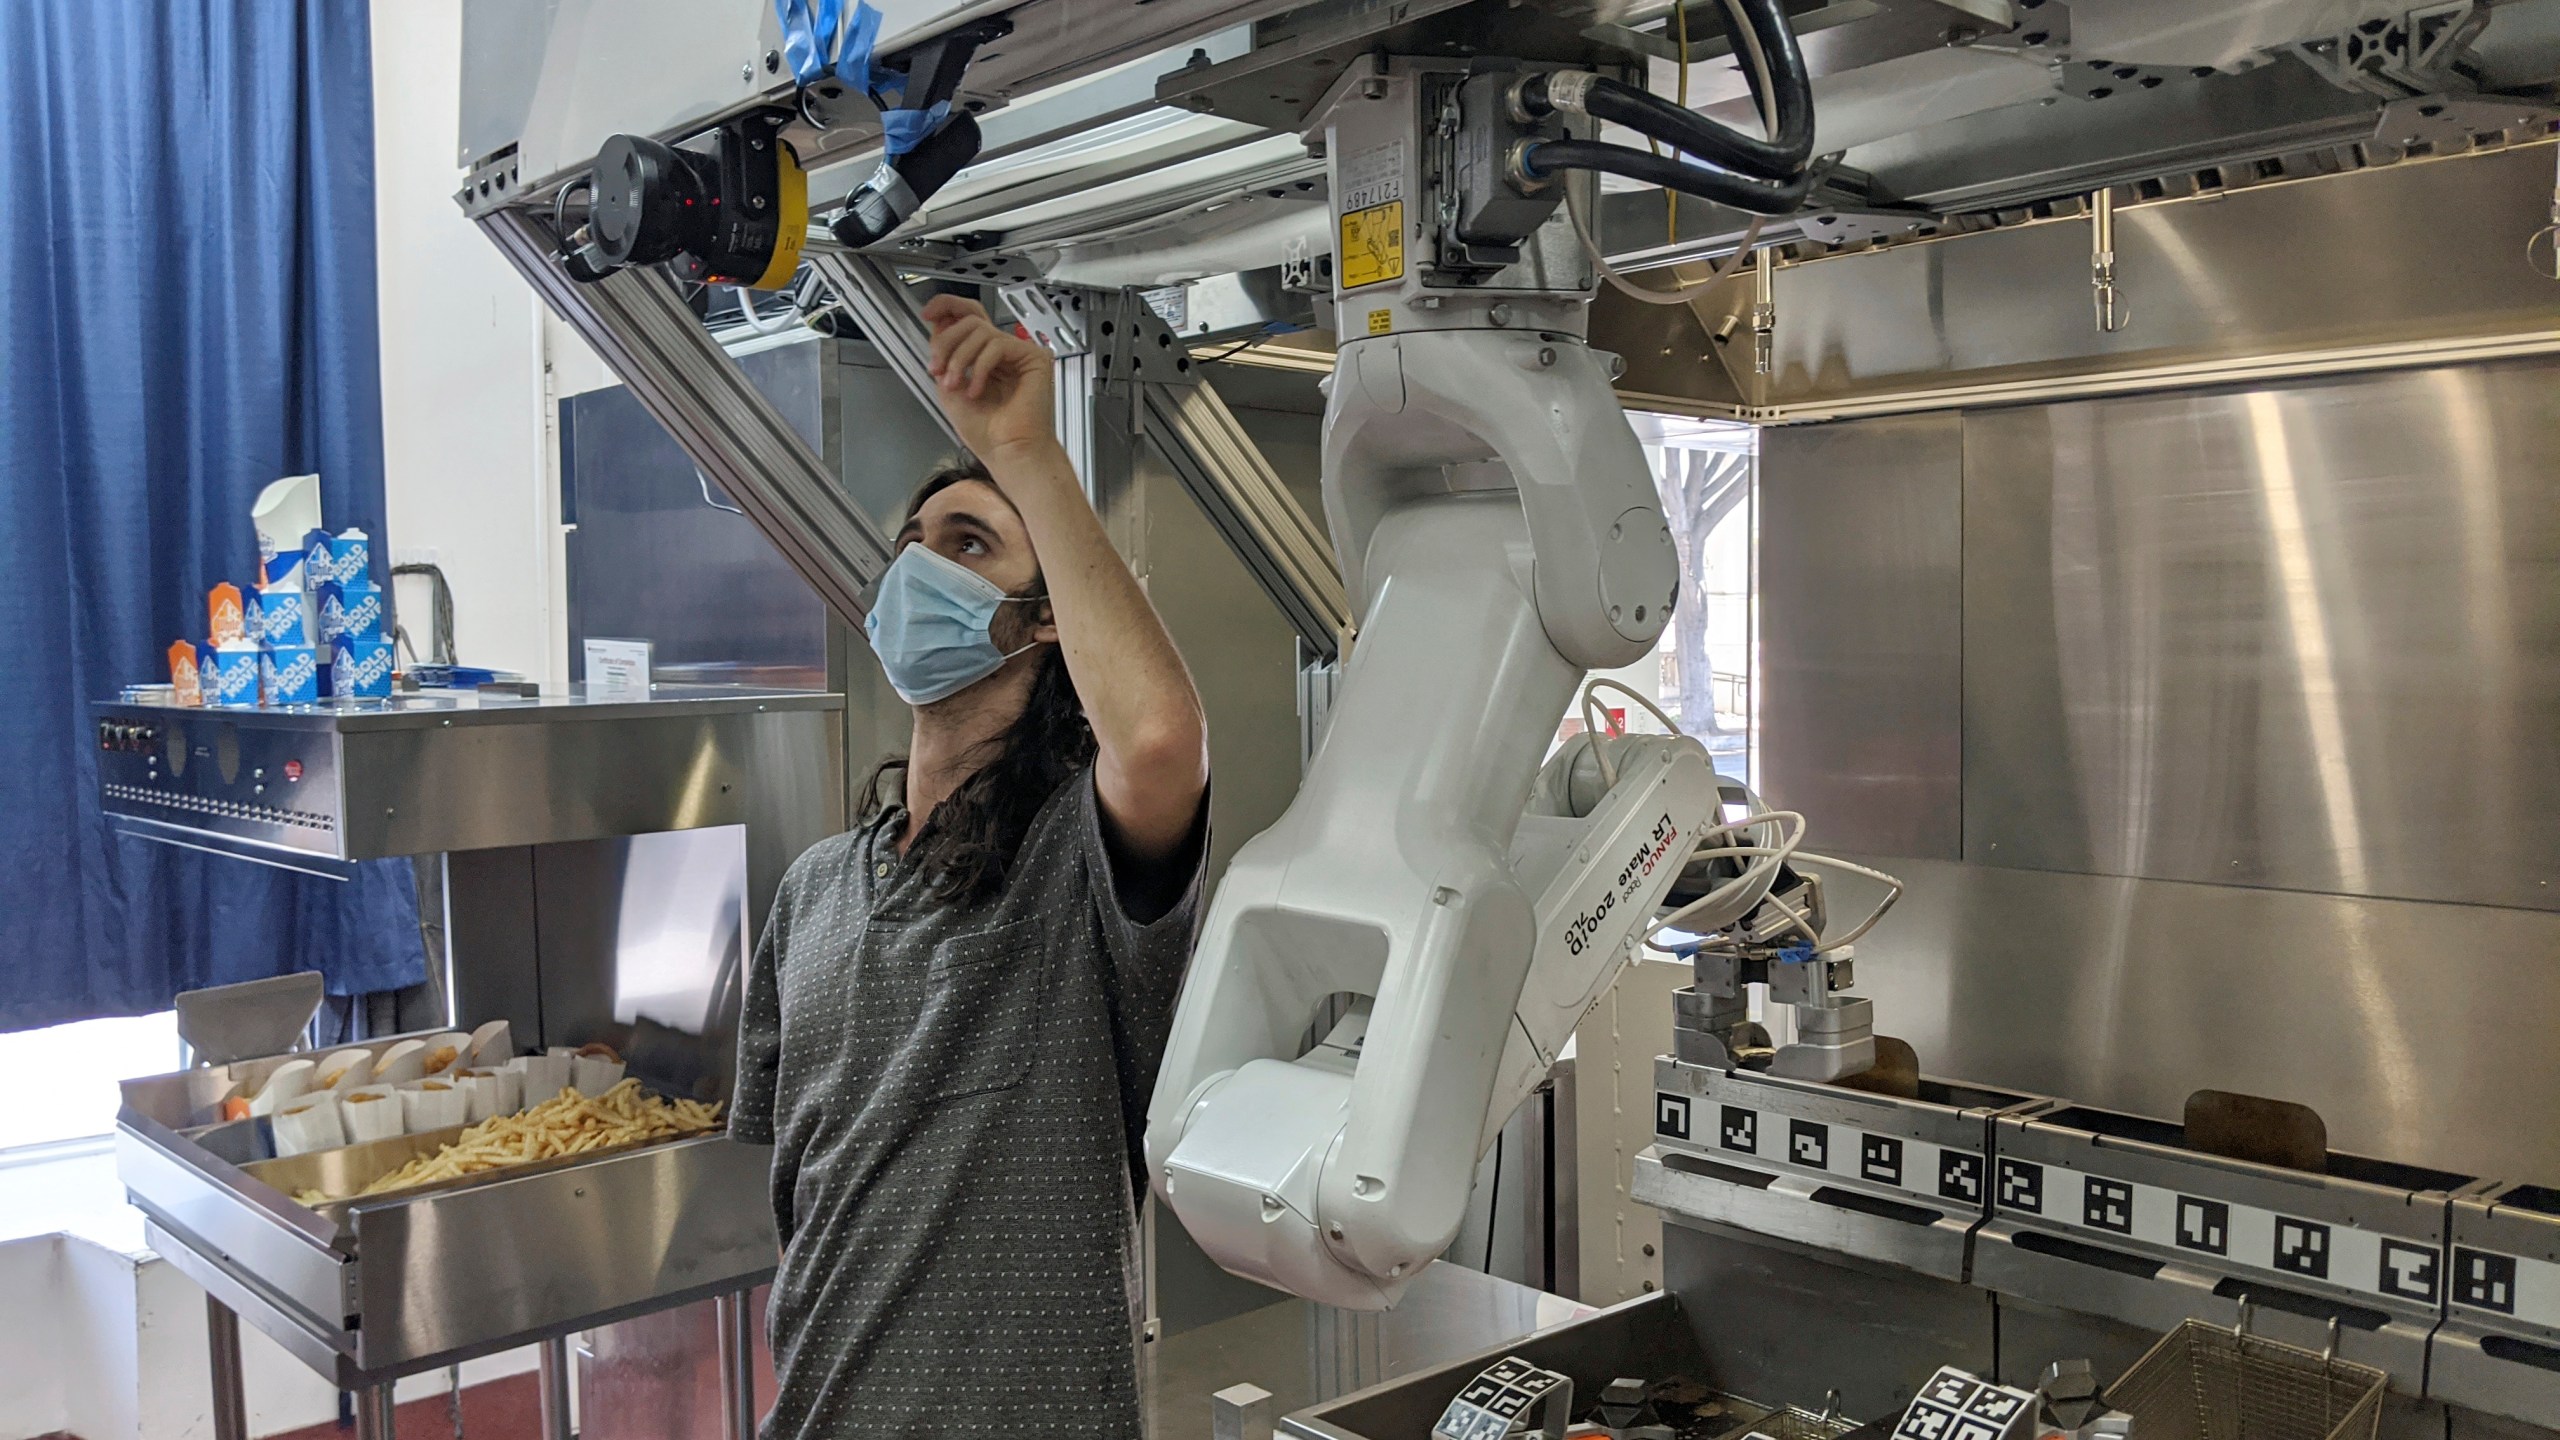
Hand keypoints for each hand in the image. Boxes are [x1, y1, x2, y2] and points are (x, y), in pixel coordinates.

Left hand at [922, 295, 1059, 461]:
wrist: (1007, 453)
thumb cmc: (987, 433)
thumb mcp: (950, 387)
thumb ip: (945, 354)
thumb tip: (939, 325)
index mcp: (985, 357)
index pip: (969, 318)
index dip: (948, 308)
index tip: (928, 313)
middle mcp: (1003, 352)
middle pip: (972, 319)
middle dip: (947, 341)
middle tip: (937, 367)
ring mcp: (1019, 353)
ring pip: (981, 330)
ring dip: (960, 358)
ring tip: (955, 385)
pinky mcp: (1035, 358)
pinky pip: (998, 344)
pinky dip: (981, 367)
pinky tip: (977, 390)